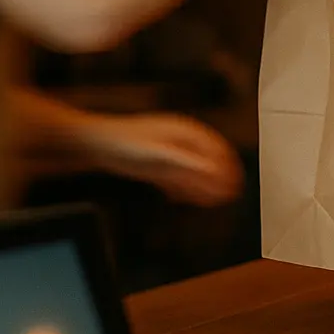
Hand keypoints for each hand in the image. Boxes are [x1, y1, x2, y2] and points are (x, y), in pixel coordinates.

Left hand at [87, 113, 243, 207]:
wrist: (96, 145)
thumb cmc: (125, 144)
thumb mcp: (159, 155)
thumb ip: (187, 164)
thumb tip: (214, 171)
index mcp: (184, 132)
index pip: (217, 147)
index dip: (229, 165)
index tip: (237, 181)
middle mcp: (179, 140)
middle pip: (207, 160)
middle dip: (218, 178)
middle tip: (229, 195)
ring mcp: (167, 152)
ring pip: (191, 171)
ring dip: (201, 186)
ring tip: (212, 201)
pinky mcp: (155, 164)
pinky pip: (175, 178)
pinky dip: (182, 188)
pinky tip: (182, 199)